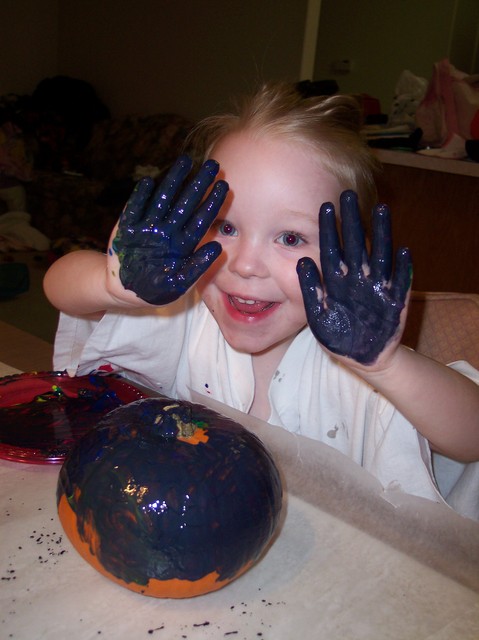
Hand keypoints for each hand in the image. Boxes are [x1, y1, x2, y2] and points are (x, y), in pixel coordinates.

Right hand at [111, 155, 227, 304]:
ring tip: (184, 161)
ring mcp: (148, 227)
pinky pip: (134, 210)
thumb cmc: (156, 289)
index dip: (213, 203)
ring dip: (172, 181)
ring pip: (163, 200)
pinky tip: (147, 183)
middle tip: (212, 164)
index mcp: (183, 244)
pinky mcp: (128, 228)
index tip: (224, 186)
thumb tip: (217, 248)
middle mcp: (168, 231)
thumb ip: (197, 268)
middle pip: (186, 203)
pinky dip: (140, 198)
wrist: (125, 290)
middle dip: (199, 184)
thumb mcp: (179, 284)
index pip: (202, 220)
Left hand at [296, 190, 411, 365]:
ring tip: (381, 210)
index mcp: (336, 282)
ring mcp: (377, 288)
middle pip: (356, 245)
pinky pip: (400, 283)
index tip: (325, 206)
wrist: (362, 358)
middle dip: (353, 220)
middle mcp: (357, 279)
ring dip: (382, 234)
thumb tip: (302, 261)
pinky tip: (403, 250)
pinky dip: (402, 269)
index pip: (332, 250)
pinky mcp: (395, 302)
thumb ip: (311, 291)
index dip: (329, 229)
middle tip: (349, 194)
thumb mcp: (318, 316)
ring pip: (380, 256)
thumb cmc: (337, 337)